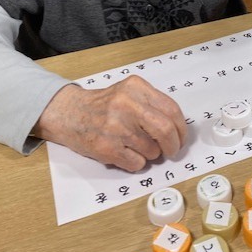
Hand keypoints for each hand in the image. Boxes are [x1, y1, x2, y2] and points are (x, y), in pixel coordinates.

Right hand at [33, 75, 186, 171]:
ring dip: (150, 154)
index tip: (181, 138)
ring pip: (152, 151)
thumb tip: (177, 129)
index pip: (171, 110)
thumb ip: (151, 103)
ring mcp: (116, 126)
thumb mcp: (128, 92)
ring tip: (136, 146)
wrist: (69, 113)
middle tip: (172, 151)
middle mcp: (126, 104)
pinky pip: (137, 163)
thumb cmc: (103, 105)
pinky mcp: (107, 147)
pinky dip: (136, 163)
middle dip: (174, 145)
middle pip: (165, 130)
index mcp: (136, 87)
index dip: (181, 129)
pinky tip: (124, 153)